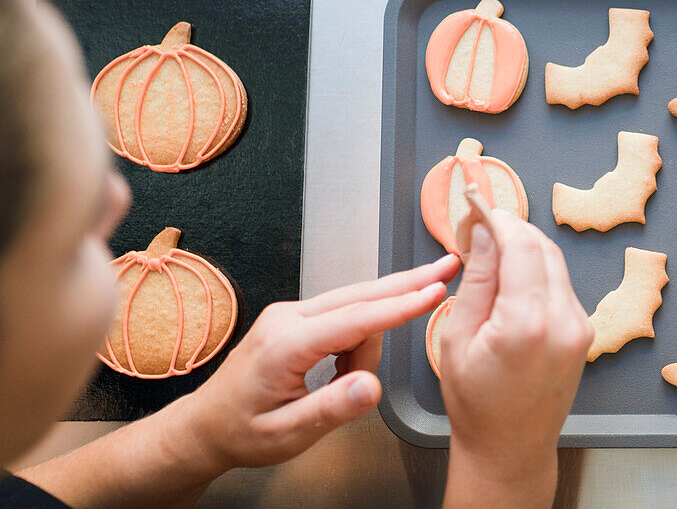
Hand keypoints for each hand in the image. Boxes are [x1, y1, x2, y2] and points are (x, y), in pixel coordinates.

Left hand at [171, 254, 459, 473]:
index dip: (400, 305)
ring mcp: (292, 314)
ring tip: (348, 386)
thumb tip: (372, 387)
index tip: (434, 291)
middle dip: (406, 284)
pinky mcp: (297, 319)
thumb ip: (332, 409)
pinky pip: (343, 319)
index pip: (356, 320)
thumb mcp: (287, 433)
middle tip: (446, 268)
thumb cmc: (242, 432)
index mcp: (286, 343)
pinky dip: (357, 341)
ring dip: (369, 343)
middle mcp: (289, 317)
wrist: (206, 426)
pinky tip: (344, 372)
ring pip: (355, 309)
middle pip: (360, 295)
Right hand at [439, 212, 592, 506]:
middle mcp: (563, 321)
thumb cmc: (476, 402)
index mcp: (527, 324)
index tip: (478, 205)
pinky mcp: (584, 332)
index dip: (498, 218)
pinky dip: (537, 271)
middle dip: (512, 228)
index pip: (520, 245)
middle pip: (543, 247)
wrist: (510, 447)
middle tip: (480, 223)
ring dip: (526, 247)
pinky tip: (512, 278)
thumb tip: (485, 232)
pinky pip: (561, 285)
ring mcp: (580, 327)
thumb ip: (477, 279)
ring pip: (555, 262)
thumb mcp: (458, 336)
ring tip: (491, 249)